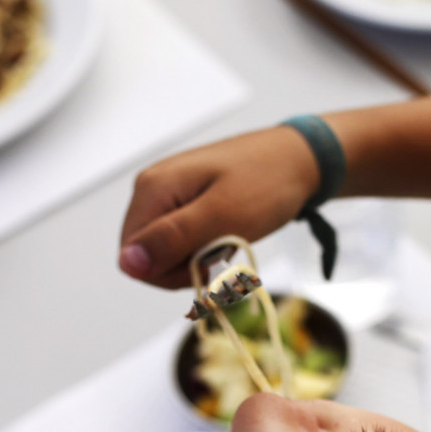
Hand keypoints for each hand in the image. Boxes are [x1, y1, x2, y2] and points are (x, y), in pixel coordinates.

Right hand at [118, 126, 323, 287]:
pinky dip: (209, 247)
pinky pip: (186, 239)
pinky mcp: (189, 200)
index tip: (206, 263)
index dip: (167, 272)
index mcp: (153, 189)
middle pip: (148, 256)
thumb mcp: (222, 216)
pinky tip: (229, 235)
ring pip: (169, 251)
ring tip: (231, 239)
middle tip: (223, 251)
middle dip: (185, 265)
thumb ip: (172, 239)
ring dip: (200, 258)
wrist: (303, 159)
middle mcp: (154, 188)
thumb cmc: (268, 183)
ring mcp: (171, 194)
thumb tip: (126, 263)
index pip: (131, 257)